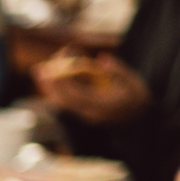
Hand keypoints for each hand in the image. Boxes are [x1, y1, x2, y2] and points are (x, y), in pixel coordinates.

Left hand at [33, 49, 149, 125]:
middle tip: (38, 70)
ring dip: (51, 89)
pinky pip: (67, 105)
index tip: (52, 71)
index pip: (77, 94)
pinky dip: (58, 93)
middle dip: (50, 85)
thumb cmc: (138, 99)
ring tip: (41, 74)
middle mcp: (91, 113)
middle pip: (65, 100)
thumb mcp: (134, 83)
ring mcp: (86, 116)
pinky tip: (53, 82)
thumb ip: (118, 70)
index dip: (62, 83)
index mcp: (102, 105)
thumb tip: (101, 58)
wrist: (141, 122)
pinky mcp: (85, 115)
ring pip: (63, 104)